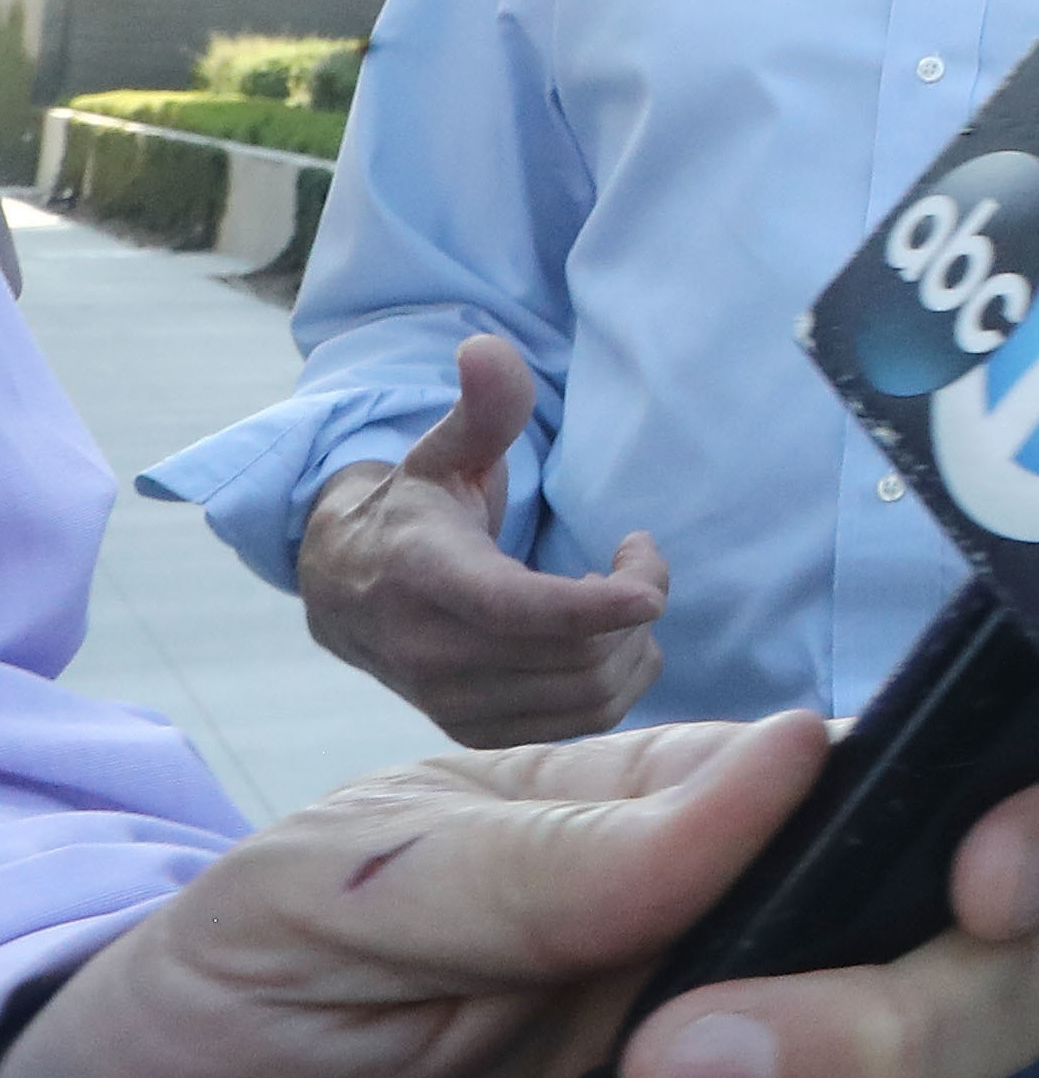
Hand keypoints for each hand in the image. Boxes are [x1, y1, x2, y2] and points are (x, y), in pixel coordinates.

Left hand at [0, 712, 1038, 1077]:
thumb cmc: (206, 1025)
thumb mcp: (319, 893)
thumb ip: (547, 847)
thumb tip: (792, 759)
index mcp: (716, 864)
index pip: (979, 822)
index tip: (983, 884)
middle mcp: (768, 1027)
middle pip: (987, 1023)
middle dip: (868, 1045)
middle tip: (662, 1070)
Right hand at [299, 335, 671, 745]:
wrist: (347, 590)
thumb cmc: (415, 511)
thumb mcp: (442, 452)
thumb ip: (481, 408)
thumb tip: (487, 347)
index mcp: (425, 577)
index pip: (517, 609)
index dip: (594, 607)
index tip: (651, 585)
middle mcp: (432, 652)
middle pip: (574, 655)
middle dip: (633, 607)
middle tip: (635, 561)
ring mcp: (451, 701)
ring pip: (586, 697)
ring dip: (632, 646)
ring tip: (617, 597)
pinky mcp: (474, 730)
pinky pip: (578, 726)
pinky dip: (615, 683)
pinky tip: (605, 639)